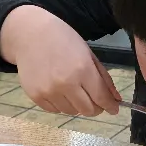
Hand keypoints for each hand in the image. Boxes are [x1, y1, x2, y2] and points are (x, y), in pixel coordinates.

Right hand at [0, 5, 121, 115]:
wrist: (29, 34)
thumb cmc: (63, 39)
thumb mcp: (88, 54)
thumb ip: (103, 78)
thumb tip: (115, 99)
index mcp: (82, 70)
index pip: (101, 98)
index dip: (110, 106)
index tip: (114, 109)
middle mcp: (66, 84)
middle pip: (87, 110)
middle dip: (95, 107)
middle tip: (94, 100)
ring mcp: (49, 91)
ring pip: (71, 112)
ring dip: (76, 105)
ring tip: (73, 90)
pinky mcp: (35, 96)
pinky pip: (54, 110)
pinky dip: (61, 104)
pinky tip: (59, 91)